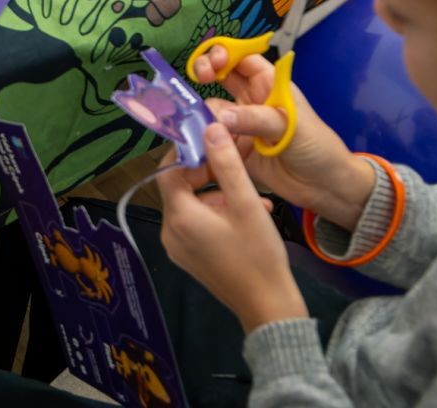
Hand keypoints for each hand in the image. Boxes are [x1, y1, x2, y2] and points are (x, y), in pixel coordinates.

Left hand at [156, 127, 307, 333]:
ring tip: (252, 197)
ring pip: (192, 205)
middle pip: (180, 188)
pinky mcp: (190, 258)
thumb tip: (210, 128)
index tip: (211, 141)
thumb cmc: (258, 254)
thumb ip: (226, 164)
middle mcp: (169, 232)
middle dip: (207, 173)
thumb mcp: (245, 203)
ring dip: (218, 194)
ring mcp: (178, 247)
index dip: (187, 152)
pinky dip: (218, 213)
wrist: (268, 307)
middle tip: (237, 166)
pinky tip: (249, 214)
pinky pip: (197, 224)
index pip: (167, 171)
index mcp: (179, 216)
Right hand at [188, 46, 375, 230]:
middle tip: (200, 77)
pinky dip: (204, 136)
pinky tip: (202, 139)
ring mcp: (241, 124)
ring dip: (206, 110)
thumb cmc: (317, 147)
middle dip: (207, 70)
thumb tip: (221, 118)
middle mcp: (252, 100)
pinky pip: (213, 136)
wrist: (324, 188)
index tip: (215, 62)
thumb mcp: (291, 127)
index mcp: (270, 85)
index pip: (243, 59)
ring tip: (209, 122)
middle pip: (222, 75)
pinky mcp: (235, 148)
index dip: (226, 53)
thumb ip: (256, 119)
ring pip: (213, 107)